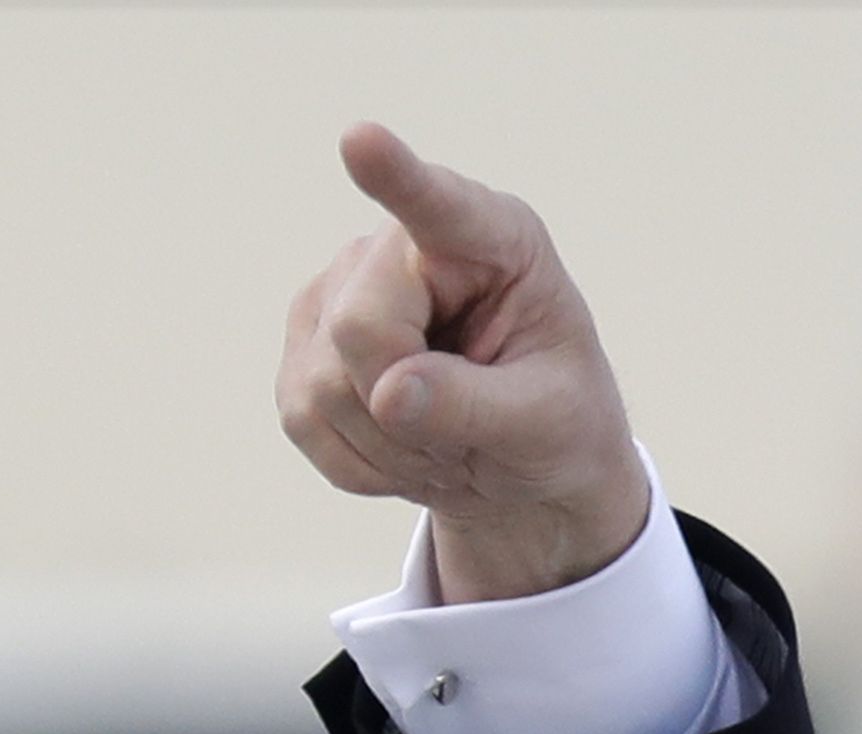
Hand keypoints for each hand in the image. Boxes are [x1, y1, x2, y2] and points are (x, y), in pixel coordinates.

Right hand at [279, 124, 652, 603]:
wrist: (524, 464)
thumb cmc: (558, 423)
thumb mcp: (549, 424)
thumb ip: (477, 404)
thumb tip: (389, 392)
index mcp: (493, 239)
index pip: (437, 205)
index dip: (395, 176)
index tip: (361, 141)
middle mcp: (403, 245)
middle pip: (358, 328)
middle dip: (406, 412)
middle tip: (469, 438)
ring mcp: (339, 287)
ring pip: (324, 383)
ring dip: (390, 447)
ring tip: (446, 442)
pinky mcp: (303, 344)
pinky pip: (304, 418)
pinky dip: (360, 462)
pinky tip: (405, 449)